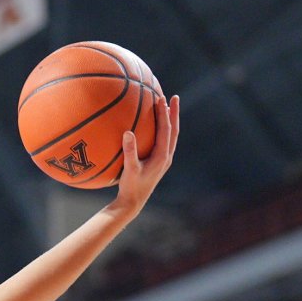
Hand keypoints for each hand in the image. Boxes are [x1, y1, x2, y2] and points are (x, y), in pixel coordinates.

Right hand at [113, 94, 179, 216]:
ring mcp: (163, 160)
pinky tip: (155, 127)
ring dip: (170, 121)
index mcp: (162, 156)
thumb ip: (130, 151)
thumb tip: (128, 132)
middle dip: (173, 113)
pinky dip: (163, 130)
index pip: (166, 130)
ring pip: (171, 136)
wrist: (133, 203)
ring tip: (167, 108)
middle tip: (173, 97)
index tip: (161, 99)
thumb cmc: (131, 186)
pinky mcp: (158, 162)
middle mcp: (166, 157)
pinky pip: (164, 142)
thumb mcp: (129, 169)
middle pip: (173, 131)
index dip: (164, 114)